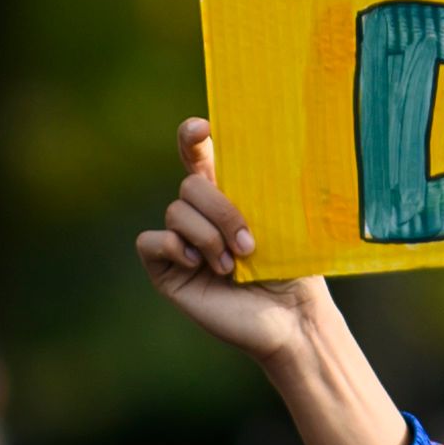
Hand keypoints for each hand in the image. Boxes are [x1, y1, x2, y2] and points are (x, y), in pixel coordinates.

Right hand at [134, 124, 401, 444]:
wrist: (290, 316)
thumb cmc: (293, 269)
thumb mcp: (284, 220)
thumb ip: (260, 189)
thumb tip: (248, 153)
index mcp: (229, 195)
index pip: (200, 155)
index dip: (193, 137)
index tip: (201, 128)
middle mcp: (201, 215)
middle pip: (190, 184)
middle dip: (221, 210)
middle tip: (248, 244)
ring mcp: (180, 243)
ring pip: (175, 211)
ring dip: (208, 236)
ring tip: (232, 266)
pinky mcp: (166, 271)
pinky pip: (150, 242)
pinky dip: (173, 248)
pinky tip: (199, 267)